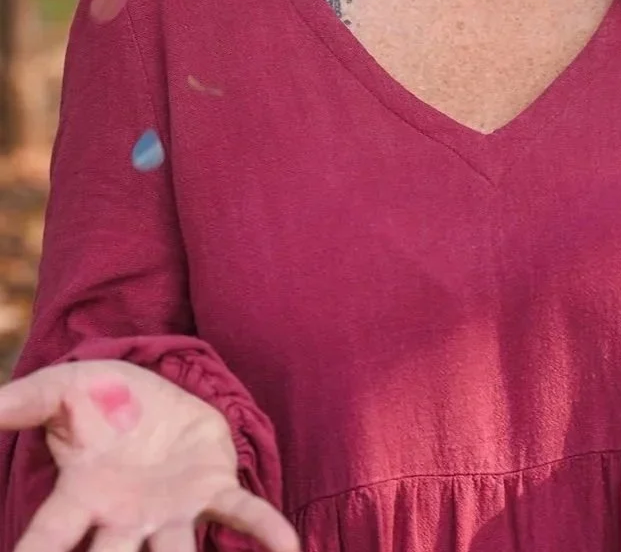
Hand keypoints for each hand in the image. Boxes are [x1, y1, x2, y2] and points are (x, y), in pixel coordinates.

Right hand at [0, 358, 299, 551]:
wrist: (155, 393)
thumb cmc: (101, 403)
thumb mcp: (61, 390)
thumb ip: (21, 402)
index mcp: (81, 497)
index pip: (47, 540)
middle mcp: (124, 519)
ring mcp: (171, 512)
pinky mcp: (213, 490)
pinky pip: (241, 514)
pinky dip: (264, 530)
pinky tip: (289, 548)